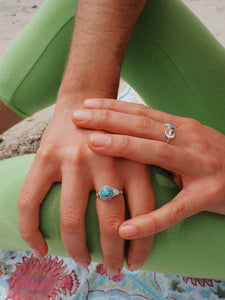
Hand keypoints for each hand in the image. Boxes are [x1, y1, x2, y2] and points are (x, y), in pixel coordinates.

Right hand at [17, 99, 153, 273]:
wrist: (85, 101)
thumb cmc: (114, 133)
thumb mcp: (137, 149)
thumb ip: (143, 178)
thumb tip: (148, 220)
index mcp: (134, 160)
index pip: (146, 214)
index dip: (142, 245)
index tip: (137, 263)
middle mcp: (106, 161)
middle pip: (110, 223)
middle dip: (113, 255)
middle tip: (113, 269)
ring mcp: (74, 160)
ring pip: (72, 219)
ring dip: (78, 249)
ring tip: (84, 262)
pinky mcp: (46, 157)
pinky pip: (31, 202)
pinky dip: (32, 232)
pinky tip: (40, 249)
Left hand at [72, 98, 224, 239]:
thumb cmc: (216, 159)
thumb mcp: (189, 140)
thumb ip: (163, 137)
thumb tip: (129, 133)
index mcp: (183, 128)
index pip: (142, 113)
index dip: (113, 107)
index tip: (86, 103)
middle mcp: (190, 140)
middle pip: (143, 126)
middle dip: (108, 119)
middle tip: (77, 116)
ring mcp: (201, 166)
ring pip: (157, 154)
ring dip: (124, 148)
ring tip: (92, 144)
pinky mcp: (210, 196)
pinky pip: (176, 210)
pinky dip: (150, 219)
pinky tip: (125, 228)